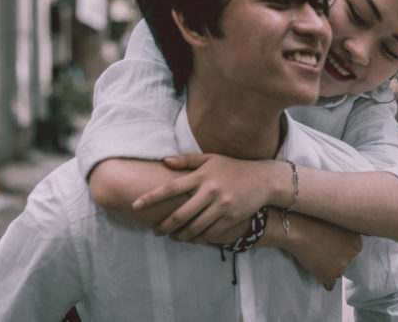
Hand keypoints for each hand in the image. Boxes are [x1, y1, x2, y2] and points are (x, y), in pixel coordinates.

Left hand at [133, 154, 281, 242]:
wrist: (262, 179)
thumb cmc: (233, 168)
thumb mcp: (211, 159)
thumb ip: (187, 161)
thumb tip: (164, 161)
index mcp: (202, 175)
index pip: (171, 187)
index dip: (152, 197)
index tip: (136, 204)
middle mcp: (210, 191)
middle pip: (181, 214)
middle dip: (164, 225)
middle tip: (155, 231)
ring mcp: (221, 206)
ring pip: (194, 227)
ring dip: (179, 235)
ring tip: (172, 237)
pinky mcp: (231, 217)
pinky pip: (209, 233)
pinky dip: (197, 238)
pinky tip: (190, 239)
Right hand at [266, 211, 361, 290]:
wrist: (297, 230)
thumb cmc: (312, 221)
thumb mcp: (334, 222)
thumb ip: (343, 233)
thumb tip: (342, 240)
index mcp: (355, 239)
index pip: (354, 249)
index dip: (343, 248)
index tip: (334, 246)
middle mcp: (351, 254)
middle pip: (346, 260)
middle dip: (337, 257)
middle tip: (324, 250)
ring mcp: (341, 266)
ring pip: (338, 271)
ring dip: (330, 267)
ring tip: (317, 258)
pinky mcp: (329, 275)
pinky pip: (330, 284)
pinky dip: (326, 283)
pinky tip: (322, 279)